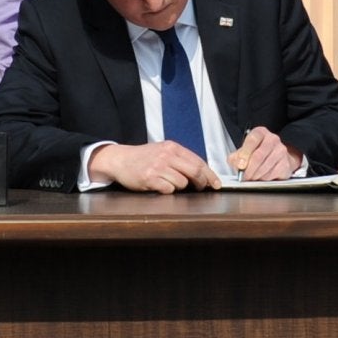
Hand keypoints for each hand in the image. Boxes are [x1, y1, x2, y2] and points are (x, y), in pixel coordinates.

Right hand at [89, 140, 219, 192]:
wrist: (120, 159)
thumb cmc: (144, 158)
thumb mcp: (163, 151)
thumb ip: (180, 159)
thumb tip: (202, 172)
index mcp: (173, 147)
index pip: (199, 161)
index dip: (210, 175)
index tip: (216, 184)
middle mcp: (167, 155)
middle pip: (195, 172)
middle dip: (202, 183)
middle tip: (201, 188)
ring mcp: (158, 167)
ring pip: (182, 183)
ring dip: (180, 187)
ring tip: (169, 183)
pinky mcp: (150, 178)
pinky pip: (168, 189)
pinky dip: (167, 190)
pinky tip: (159, 186)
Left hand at [228, 125, 301, 181]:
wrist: (277, 158)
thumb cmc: (258, 153)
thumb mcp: (244, 152)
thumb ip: (236, 157)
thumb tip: (236, 163)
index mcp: (260, 133)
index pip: (252, 140)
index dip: (245, 154)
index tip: (240, 165)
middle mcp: (272, 139)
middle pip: (259, 156)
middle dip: (249, 169)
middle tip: (244, 177)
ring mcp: (281, 151)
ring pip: (265, 167)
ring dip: (255, 176)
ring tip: (251, 178)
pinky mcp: (286, 163)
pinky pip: (272, 174)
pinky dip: (264, 179)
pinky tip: (261, 177)